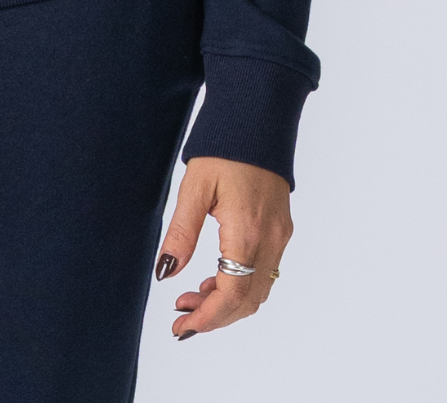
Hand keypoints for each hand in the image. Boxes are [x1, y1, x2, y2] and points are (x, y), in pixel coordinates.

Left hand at [155, 156, 291, 337]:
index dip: (207, 318)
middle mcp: (270, 239)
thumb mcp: (194, 188)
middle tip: (181, 317)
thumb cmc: (222, 148)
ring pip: (259, 290)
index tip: (181, 327)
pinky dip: (242, 285)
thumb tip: (165, 273)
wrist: (256, 119)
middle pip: (248, 301)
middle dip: (215, 317)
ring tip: (192, 297)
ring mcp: (280, 235)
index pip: (232, 295)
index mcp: (247, 232)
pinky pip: (265, 272)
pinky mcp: (281, 228)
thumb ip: (181, 233)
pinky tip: (215, 278)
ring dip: (228, 303)